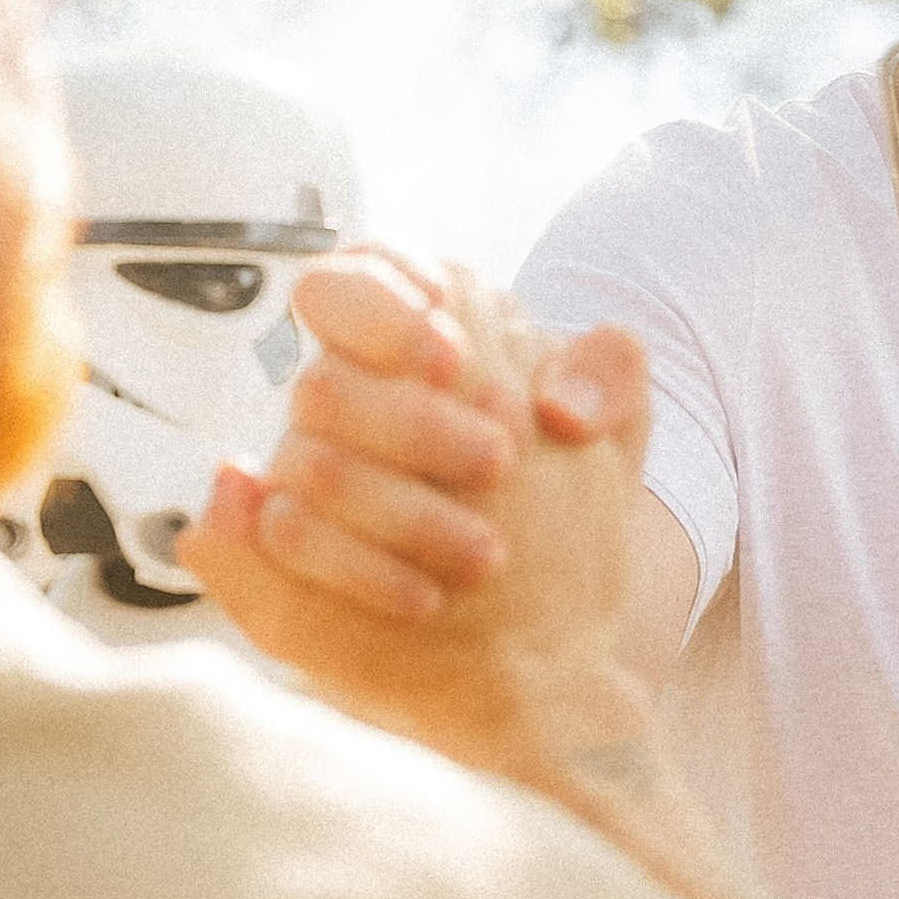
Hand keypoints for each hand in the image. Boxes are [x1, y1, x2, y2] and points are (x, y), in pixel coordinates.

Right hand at [178, 248, 652, 771]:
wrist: (548, 622)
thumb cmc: (567, 505)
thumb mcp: (616, 429)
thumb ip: (612, 376)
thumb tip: (561, 403)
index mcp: (414, 345)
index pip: (357, 275)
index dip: (386, 307)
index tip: (453, 357)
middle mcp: (347, 403)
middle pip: (329, 381)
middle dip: (414, 423)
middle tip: (499, 462)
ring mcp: (310, 477)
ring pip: (309, 466)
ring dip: (400, 511)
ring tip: (489, 557)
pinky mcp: (293, 554)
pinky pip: (282, 549)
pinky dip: (355, 574)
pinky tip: (422, 599)